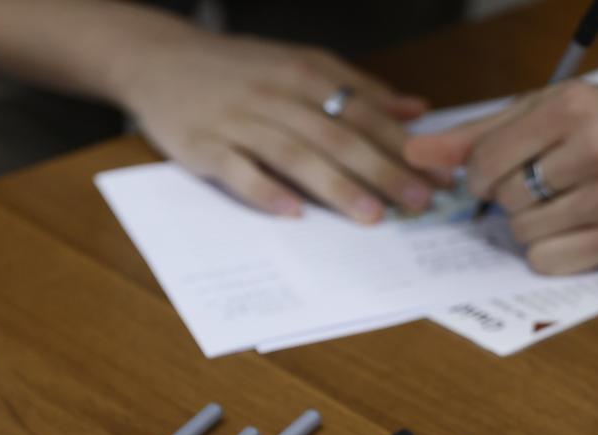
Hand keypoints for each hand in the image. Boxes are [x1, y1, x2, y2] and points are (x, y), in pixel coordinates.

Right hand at [115, 26, 434, 220]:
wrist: (156, 56)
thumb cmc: (241, 69)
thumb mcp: (302, 65)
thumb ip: (361, 90)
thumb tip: (417, 111)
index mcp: (306, 74)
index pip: (365, 113)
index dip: (405, 145)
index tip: (440, 174)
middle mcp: (276, 95)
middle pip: (337, 136)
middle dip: (382, 169)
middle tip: (419, 202)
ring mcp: (238, 120)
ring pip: (295, 154)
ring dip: (335, 185)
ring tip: (371, 215)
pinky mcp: (202, 143)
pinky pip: (236, 169)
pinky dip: (263, 189)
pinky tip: (291, 212)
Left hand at [405, 80, 597, 273]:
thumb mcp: (549, 107)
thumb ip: (480, 133)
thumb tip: (416, 154)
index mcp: (572, 110)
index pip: (488, 161)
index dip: (479, 174)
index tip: (494, 171)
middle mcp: (596, 153)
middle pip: (507, 198)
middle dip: (509, 195)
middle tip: (536, 182)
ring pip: (525, 233)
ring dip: (528, 223)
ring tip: (556, 202)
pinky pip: (549, 262)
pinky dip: (547, 249)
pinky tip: (568, 227)